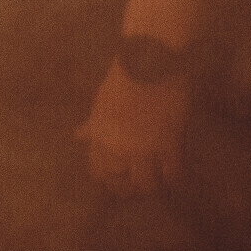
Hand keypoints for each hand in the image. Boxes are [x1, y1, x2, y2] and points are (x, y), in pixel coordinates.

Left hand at [77, 60, 187, 195]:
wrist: (149, 63)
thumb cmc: (124, 78)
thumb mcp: (101, 103)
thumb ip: (93, 124)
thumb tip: (78, 136)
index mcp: (100, 136)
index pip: (98, 169)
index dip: (107, 178)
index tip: (115, 181)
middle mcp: (119, 147)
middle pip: (121, 182)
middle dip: (127, 188)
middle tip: (136, 186)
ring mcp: (144, 148)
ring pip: (146, 184)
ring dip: (149, 187)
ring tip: (154, 183)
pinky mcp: (169, 144)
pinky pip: (171, 173)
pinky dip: (172, 177)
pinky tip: (172, 175)